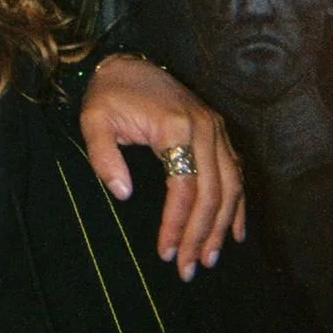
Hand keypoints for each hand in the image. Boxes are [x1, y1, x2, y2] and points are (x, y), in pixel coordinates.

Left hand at [76, 54, 245, 279]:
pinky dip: (238, 205)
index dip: (177, 223)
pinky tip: (235, 232)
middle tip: (190, 269)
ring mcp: (217, 129)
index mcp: (176, 126)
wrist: (127, 63)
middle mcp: (205, 128)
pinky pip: (237, 173)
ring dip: (222, 226)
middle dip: (201, 235)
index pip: (184, 187)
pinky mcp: (219, 132)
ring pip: (231, 187)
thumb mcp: (94, 120)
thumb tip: (123, 194)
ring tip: (210, 258)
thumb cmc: (108, 94)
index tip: (166, 253)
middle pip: (213, 193)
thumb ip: (103, 156)